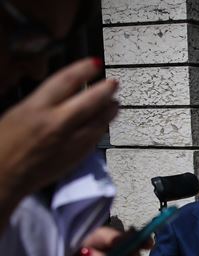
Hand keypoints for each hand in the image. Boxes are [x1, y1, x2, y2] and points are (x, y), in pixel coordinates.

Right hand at [0, 59, 118, 216]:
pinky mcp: (76, 157)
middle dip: (105, 89)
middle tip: (113, 83)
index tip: (94, 63)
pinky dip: (102, 127)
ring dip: (109, 109)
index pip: (66, 82)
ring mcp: (70, 141)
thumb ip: (41, 103)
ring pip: (98, 120)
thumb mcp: (17, 113)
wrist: (2, 177)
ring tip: (115, 102)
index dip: (83, 70)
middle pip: (90, 101)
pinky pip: (95, 138)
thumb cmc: (1, 143)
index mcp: (36, 108)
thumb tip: (60, 94)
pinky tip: (104, 123)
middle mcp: (57, 123)